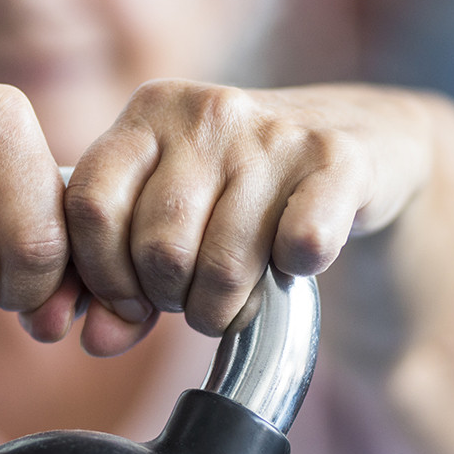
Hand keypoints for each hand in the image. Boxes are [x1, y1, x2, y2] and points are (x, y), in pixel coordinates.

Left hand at [50, 79, 431, 355]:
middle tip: (194, 294)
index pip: (89, 206)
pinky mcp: (338, 160)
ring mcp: (275, 133)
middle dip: (171, 299)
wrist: (363, 141)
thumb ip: (120, 278)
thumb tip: (95, 341)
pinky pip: (298, 246)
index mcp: (149, 112)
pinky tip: (291, 264)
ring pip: (221, 266)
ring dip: (225, 307)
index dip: (104, 275)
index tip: (130, 301)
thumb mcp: (169, 217)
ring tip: (237, 295)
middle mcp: (208, 112)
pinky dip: (291, 275)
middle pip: (158, 249)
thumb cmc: (242, 190)